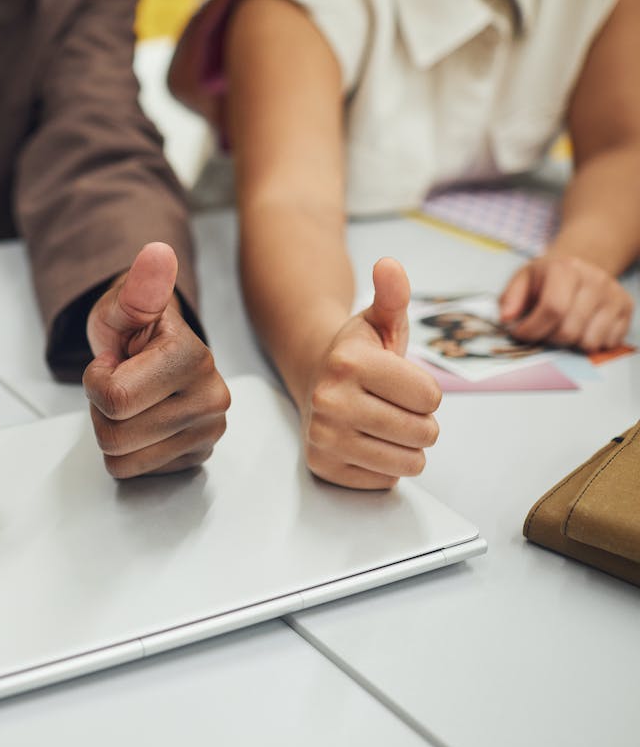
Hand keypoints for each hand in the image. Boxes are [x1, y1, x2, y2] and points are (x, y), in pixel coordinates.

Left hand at [83, 242, 229, 477]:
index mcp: (193, 359)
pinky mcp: (196, 456)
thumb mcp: (124, 304)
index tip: (112, 362)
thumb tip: (157, 255)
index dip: (96, 382)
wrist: (150, 352)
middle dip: (102, 409)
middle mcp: (211, 399)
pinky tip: (141, 421)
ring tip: (129, 402)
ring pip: (121, 460)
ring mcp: (208, 432)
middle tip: (119, 383)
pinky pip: (135, 473)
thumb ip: (138, 288)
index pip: (114, 399)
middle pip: (115, 435)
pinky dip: (127, 451)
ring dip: (111, 431)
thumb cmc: (132, 330)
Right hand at [303, 258, 440, 489]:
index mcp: (349, 363)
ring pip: (409, 462)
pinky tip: (366, 441)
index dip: (426, 391)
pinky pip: (386, 480)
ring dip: (407, 446)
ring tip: (385, 425)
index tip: (402, 382)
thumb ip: (393, 295)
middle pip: (423, 432)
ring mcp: (323, 437)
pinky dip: (385, 466)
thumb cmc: (360, 354)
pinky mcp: (322, 466)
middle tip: (395, 406)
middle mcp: (330, 402)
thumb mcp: (380, 320)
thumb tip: (389, 266)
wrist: (315, 380)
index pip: (431, 398)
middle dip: (420, 421)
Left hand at [499, 254, 632, 352]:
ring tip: (562, 329)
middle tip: (541, 333)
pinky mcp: (627, 307)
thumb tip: (506, 319)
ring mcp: (613, 294)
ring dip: (570, 344)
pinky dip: (591, 343)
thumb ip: (510, 299)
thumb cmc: (546, 278)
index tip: (520, 333)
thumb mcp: (522, 280)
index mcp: (565, 269)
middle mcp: (594, 279)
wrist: (581, 264)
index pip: (552, 309)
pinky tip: (582, 328)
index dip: (532, 329)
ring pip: (589, 341)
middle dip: (548, 339)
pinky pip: (608, 342)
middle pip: (569, 330)